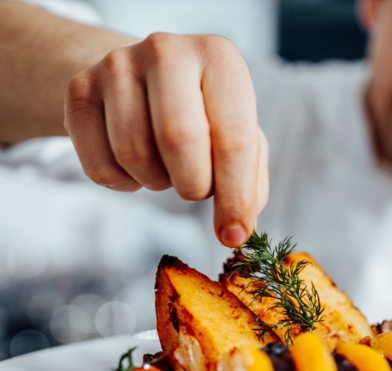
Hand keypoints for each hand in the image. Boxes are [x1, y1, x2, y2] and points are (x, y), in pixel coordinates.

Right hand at [64, 33, 267, 246]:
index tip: (233, 234)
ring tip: (166, 166)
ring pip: (134, 154)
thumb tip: (237, 230)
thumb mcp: (239, 137)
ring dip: (157, 182)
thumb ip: (250, 183)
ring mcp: (117, 66)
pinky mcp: (79, 90)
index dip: (235, 197)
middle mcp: (167, 51)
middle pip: (179, 141)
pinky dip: (123, 183)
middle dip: (193, 185)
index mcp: (219, 59)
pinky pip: (99, 167)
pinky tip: (135, 164)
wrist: (142, 82)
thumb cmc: (202, 116)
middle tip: (197, 187)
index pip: (234, 139)